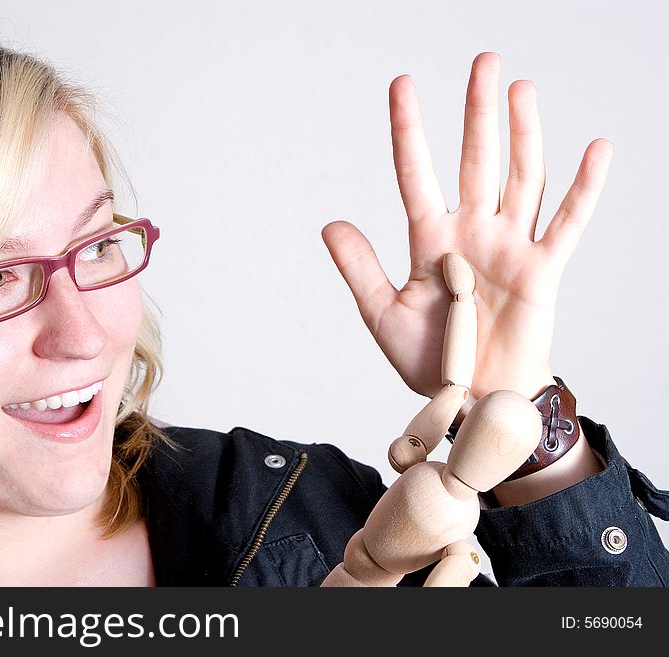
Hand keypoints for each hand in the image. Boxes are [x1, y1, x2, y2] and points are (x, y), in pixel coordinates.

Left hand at [322, 52, 612, 400]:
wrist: (471, 396)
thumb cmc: (430, 360)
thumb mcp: (383, 314)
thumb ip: (360, 268)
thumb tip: (330, 224)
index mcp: (430, 239)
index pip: (416, 173)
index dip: (409, 129)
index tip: (401, 84)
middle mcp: (471, 232)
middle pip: (475, 160)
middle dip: (477, 112)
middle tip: (483, 61)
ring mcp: (509, 246)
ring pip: (519, 177)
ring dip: (522, 134)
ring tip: (520, 88)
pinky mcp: (542, 269)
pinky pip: (567, 222)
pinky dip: (583, 187)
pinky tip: (595, 149)